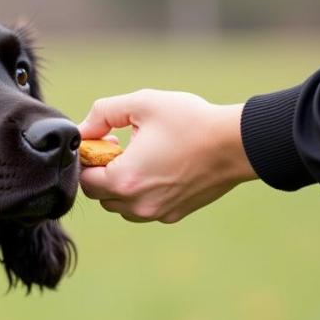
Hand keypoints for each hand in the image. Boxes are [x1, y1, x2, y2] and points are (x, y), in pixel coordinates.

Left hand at [79, 90, 256, 222]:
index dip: (89, 159)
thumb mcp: (142, 104)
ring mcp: (156, 213)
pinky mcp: (173, 215)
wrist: (236, 144)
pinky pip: (144, 209)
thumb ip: (103, 114)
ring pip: (121, 206)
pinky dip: (142, 193)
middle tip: (121, 147)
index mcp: (124, 180)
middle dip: (103, 173)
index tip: (105, 141)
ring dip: (121, 186)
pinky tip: (159, 169)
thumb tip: (83, 130)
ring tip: (140, 158)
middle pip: (100, 195)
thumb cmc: (190, 121)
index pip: (84, 179)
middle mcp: (137, 204)